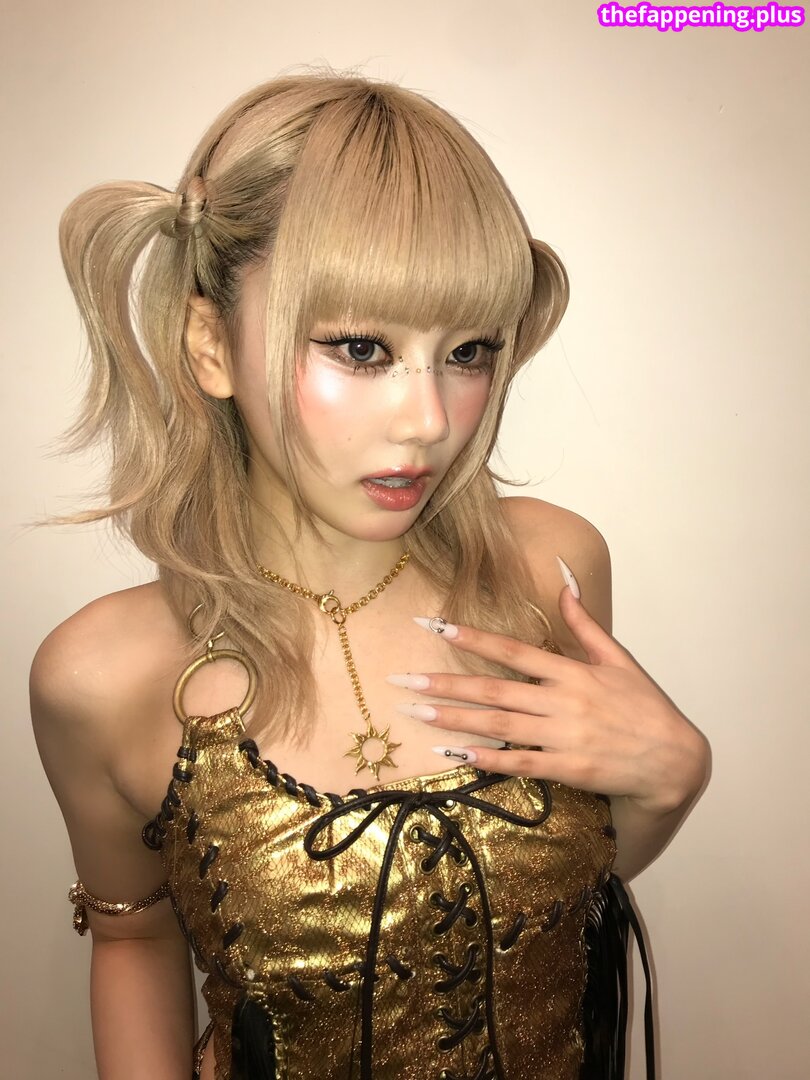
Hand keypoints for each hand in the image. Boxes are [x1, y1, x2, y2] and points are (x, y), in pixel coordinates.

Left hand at [392, 573, 707, 815]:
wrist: (674, 761)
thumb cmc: (645, 707)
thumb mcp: (619, 659)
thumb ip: (586, 624)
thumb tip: (564, 581)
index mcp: (573, 671)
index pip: (513, 650)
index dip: (472, 637)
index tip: (434, 627)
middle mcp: (563, 701)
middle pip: (493, 690)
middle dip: (444, 683)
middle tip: (403, 681)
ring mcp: (563, 736)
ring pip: (497, 726)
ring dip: (452, 718)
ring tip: (415, 712)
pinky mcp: (566, 768)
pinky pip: (517, 762)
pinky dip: (484, 758)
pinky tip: (452, 752)